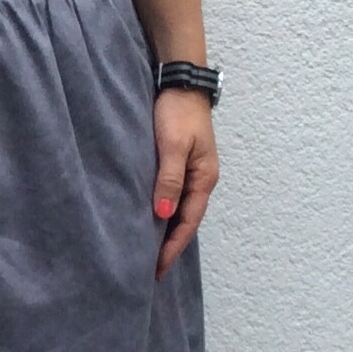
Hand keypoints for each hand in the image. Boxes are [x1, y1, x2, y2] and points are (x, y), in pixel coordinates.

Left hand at [150, 89, 218, 281]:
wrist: (181, 81)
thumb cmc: (178, 111)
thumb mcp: (172, 145)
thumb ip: (169, 178)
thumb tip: (164, 213)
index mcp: (204, 179)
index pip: (188, 223)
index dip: (172, 248)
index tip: (156, 269)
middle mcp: (200, 180)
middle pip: (185, 221)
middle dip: (170, 246)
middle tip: (150, 270)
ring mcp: (192, 172)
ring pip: (179, 210)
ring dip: (166, 231)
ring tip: (148, 252)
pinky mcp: (179, 163)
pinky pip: (173, 196)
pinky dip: (163, 212)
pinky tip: (150, 219)